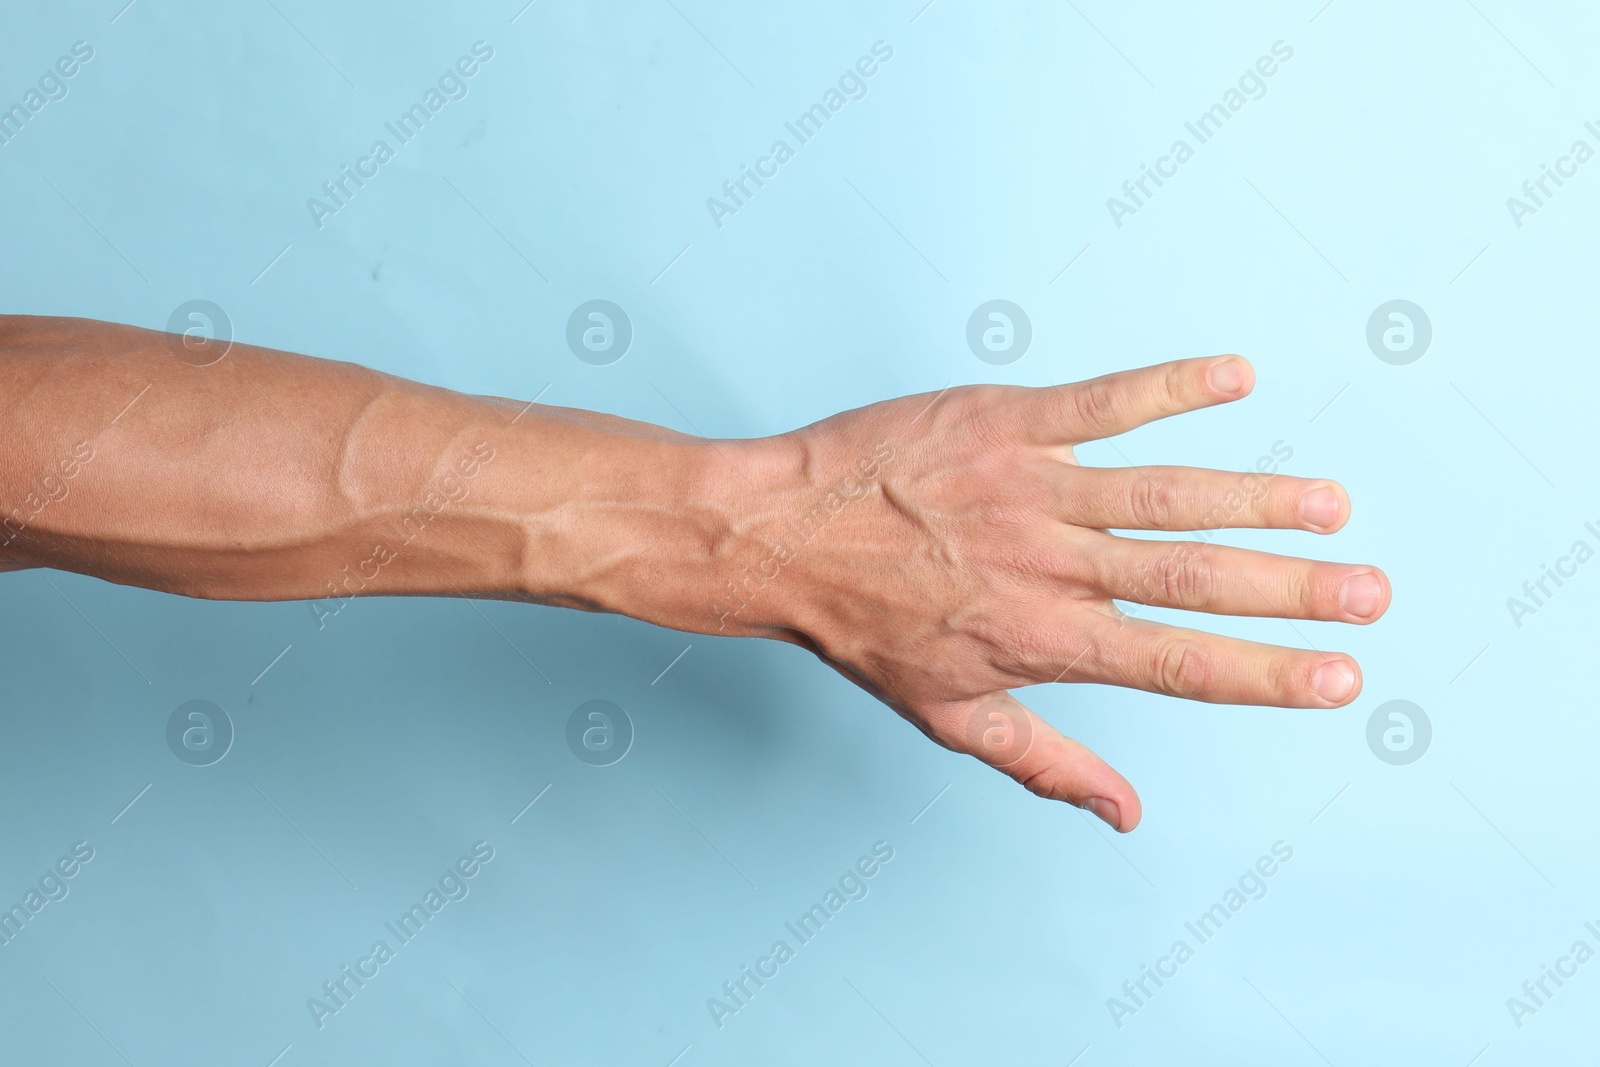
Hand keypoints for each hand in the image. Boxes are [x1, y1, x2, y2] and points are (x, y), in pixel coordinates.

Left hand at [745, 356, 1387, 831]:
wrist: (777, 537)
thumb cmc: (861, 630)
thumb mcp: (948, 715)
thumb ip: (1045, 761)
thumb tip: (1125, 816)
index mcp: (1044, 640)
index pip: (1178, 664)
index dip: (1266, 673)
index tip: (1340, 676)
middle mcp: (1048, 567)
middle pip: (1192, 579)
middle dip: (1291, 588)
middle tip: (1370, 590)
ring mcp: (1029, 489)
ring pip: (1164, 492)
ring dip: (1254, 496)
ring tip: (1329, 505)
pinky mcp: (1003, 423)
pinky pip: (1100, 403)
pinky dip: (1170, 388)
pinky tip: (1235, 377)